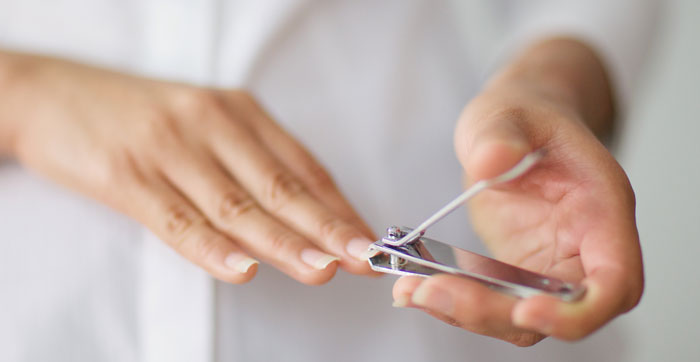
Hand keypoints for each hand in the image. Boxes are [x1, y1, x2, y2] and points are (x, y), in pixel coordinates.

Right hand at [0, 52, 375, 284]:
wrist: (54, 95)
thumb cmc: (141, 117)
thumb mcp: (205, 126)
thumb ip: (251, 165)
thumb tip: (304, 217)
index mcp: (239, 112)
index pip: (304, 168)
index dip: (340, 209)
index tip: (368, 242)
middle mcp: (212, 125)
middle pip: (280, 187)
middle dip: (327, 228)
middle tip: (364, 259)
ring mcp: (171, 149)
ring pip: (237, 206)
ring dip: (283, 242)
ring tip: (321, 269)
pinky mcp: (128, 174)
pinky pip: (177, 219)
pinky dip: (211, 248)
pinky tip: (242, 270)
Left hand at [392, 39, 642, 344]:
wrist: (512, 126)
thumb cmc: (524, 116)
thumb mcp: (508, 113)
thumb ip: (501, 134)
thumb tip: (490, 160)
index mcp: (601, 208)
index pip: (615, 282)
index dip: (578, 311)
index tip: (526, 311)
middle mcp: (584, 246)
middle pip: (561, 312)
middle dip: (498, 312)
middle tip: (435, 291)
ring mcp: (550, 263)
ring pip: (521, 316)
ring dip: (467, 313)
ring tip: (411, 290)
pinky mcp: (517, 270)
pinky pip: (493, 301)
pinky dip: (454, 301)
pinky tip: (414, 287)